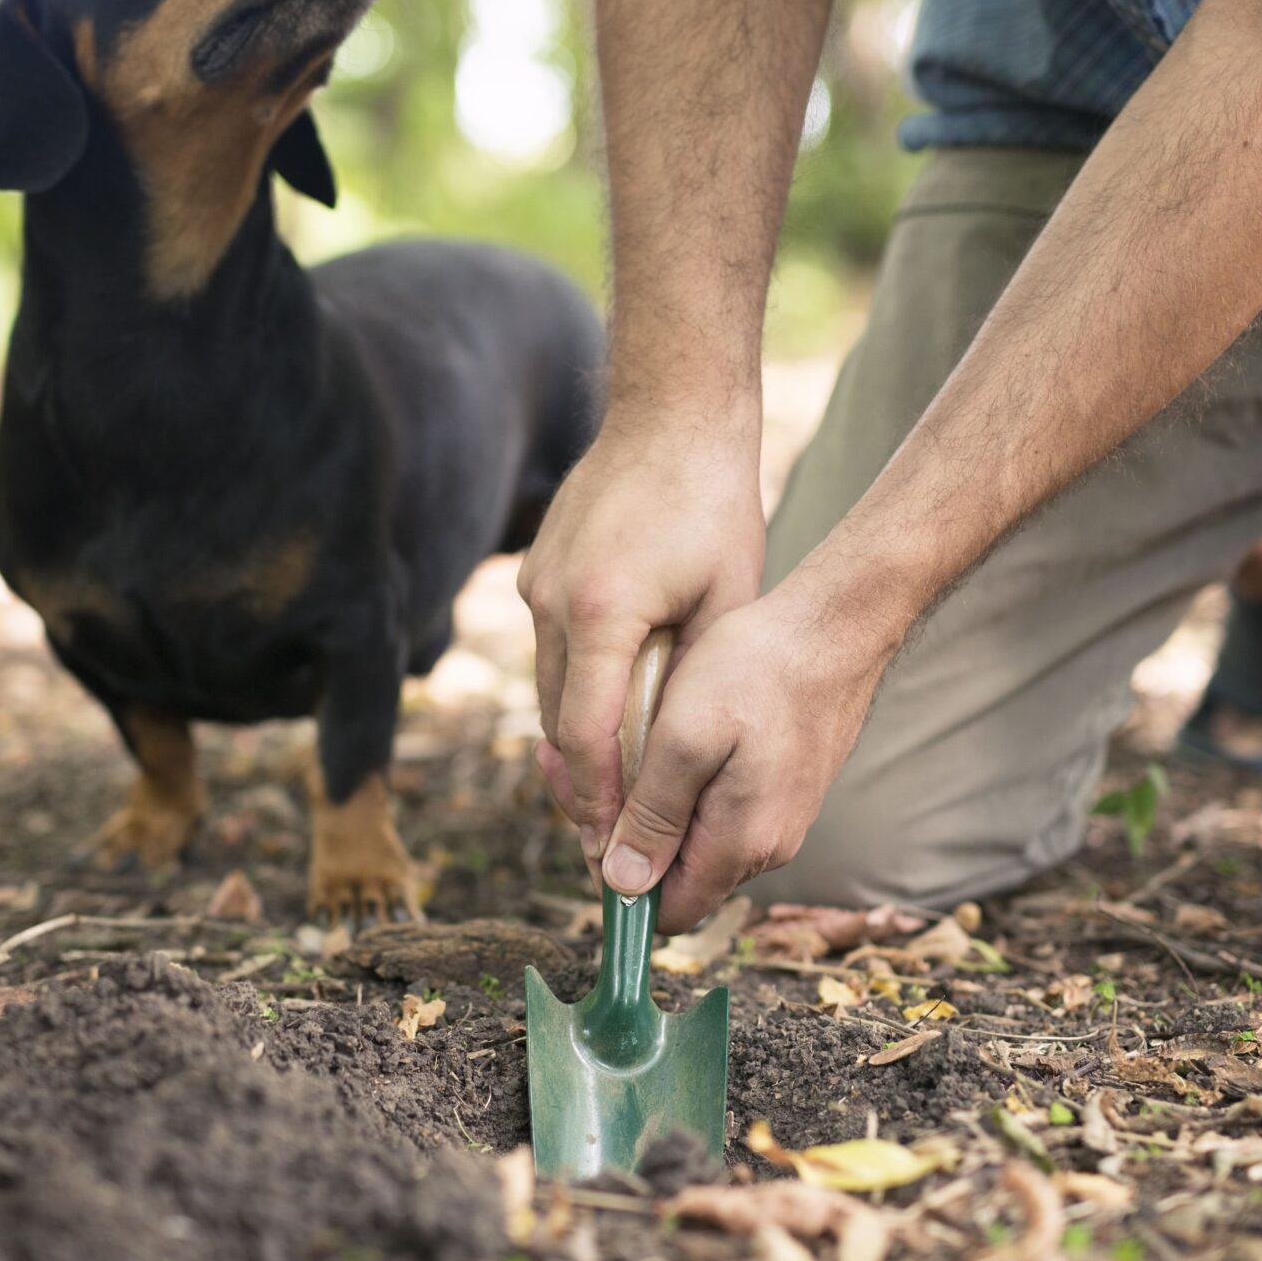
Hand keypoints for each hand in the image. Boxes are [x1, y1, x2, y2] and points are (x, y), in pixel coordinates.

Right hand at [518, 421, 762, 861]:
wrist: (671, 415)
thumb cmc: (714, 505)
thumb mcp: (726, 602)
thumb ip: (694, 680)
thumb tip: (677, 762)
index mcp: (603, 612)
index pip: (586, 734)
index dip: (599, 800)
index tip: (615, 845)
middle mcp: (553, 601)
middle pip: (554, 722)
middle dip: (582, 785)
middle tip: (611, 839)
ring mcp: (536, 583)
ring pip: (547, 689)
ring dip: (577, 738)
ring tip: (612, 792)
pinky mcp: (535, 570)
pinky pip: (550, 650)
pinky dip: (575, 688)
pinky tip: (609, 714)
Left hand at [602, 576, 896, 932]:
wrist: (835, 626)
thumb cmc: (759, 670)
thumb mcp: (685, 737)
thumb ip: (653, 816)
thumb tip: (622, 886)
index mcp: (741, 844)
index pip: (666, 912)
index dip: (617, 881)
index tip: (584, 819)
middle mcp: (765, 844)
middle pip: (675, 872)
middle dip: (618, 826)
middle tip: (569, 760)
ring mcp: (777, 817)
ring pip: (691, 834)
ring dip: (644, 798)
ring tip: (605, 737)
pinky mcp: (780, 787)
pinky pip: (715, 805)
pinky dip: (676, 779)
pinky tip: (653, 732)